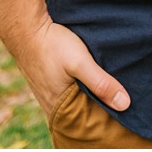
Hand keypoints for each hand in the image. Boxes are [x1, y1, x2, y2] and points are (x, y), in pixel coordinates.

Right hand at [8, 16, 128, 118]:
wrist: (27, 30)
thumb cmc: (53, 45)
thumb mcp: (81, 63)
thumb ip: (101, 83)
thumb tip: (125, 105)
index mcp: (58, 106)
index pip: (87, 121)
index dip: (105, 116)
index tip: (124, 110)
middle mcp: (52, 104)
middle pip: (81, 112)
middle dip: (99, 107)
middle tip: (121, 97)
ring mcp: (48, 94)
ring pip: (75, 101)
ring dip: (90, 96)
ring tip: (110, 87)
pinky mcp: (48, 82)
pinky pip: (68, 92)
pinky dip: (80, 88)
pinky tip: (92, 79)